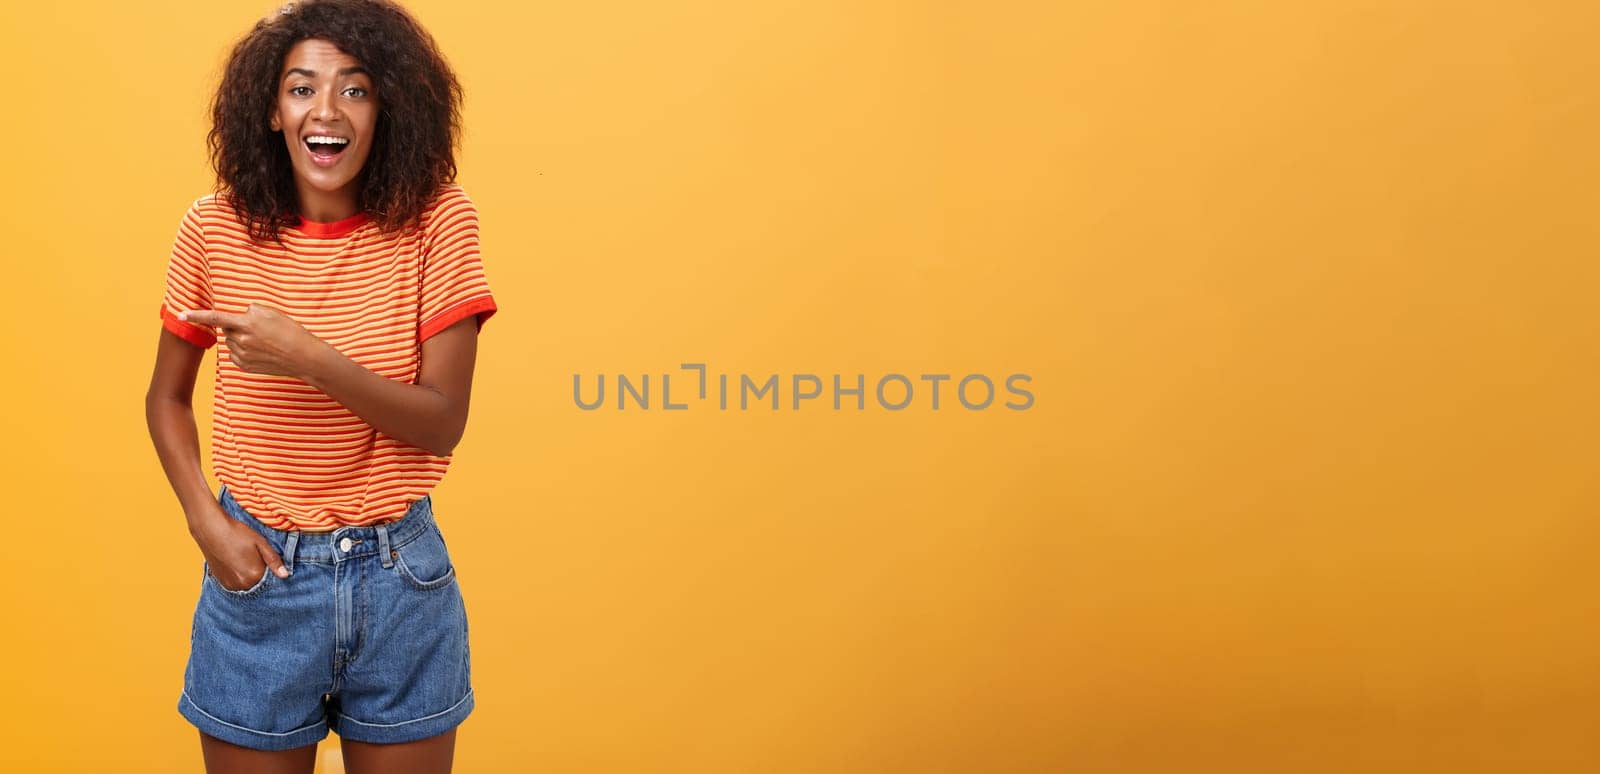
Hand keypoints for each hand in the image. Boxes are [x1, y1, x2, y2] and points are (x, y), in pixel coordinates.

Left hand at [179, 303, 326, 378]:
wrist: (303, 357)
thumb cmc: (291, 332)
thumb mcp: (273, 313)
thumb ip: (252, 310)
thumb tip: (241, 315)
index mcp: (247, 323)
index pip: (216, 317)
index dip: (197, 315)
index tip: (181, 314)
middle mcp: (241, 339)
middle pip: (228, 329)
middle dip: (238, 326)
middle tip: (260, 330)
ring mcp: (242, 354)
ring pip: (232, 342)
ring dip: (241, 339)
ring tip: (264, 343)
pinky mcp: (244, 366)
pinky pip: (235, 355)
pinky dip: (243, 351)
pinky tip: (261, 352)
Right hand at [189, 501, 290, 590]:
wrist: (211, 529)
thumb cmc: (237, 533)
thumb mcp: (260, 543)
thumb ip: (274, 561)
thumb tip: (285, 575)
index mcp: (254, 575)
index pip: (270, 579)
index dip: (270, 569)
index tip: (266, 559)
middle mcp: (241, 584)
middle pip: (258, 583)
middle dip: (260, 573)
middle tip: (253, 556)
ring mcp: (229, 585)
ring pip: (246, 584)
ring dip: (248, 576)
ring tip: (243, 558)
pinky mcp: (220, 582)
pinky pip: (235, 584)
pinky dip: (239, 576)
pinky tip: (236, 563)